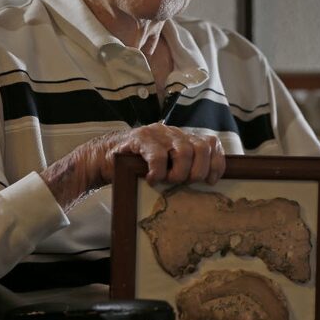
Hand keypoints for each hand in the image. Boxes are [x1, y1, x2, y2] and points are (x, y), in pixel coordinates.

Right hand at [41, 123, 224, 208]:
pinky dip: (159, 171)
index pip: (211, 143)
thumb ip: (182, 168)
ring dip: (180, 172)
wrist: (102, 158)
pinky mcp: (140, 139)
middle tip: (187, 183)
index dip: (217, 162)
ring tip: (168, 181)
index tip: (211, 181)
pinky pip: (158, 155)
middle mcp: (173, 133)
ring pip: (184, 151)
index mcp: (182, 139)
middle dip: (199, 170)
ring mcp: (157, 134)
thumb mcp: (164, 166)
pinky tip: (152, 180)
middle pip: (202, 147)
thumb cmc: (136, 167)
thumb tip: (206, 186)